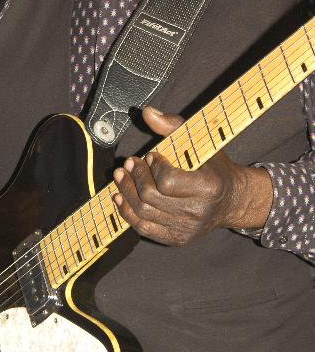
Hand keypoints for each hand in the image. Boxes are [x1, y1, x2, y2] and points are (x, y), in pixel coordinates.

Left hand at [113, 106, 272, 246]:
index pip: (168, 181)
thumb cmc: (214, 167)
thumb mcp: (201, 142)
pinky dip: (127, 213)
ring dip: (126, 192)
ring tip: (121, 176)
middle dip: (135, 177)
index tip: (150, 155)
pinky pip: (144, 228)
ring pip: (143, 213)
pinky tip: (120, 197)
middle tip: (129, 163)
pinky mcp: (177, 239)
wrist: (231, 201)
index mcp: (208, 187)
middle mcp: (197, 212)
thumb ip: (173, 125)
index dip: (153, 167)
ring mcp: (187, 229)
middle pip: (151, 197)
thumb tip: (147, 113)